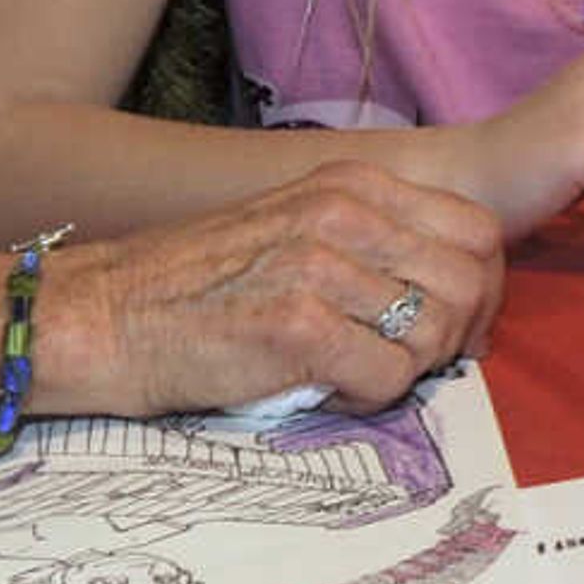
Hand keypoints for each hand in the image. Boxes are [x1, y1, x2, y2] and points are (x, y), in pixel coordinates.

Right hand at [25, 159, 508, 418]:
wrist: (102, 317)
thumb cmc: (200, 288)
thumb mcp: (299, 230)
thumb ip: (376, 244)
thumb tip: (462, 293)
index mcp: (354, 185)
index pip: (478, 231)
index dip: (482, 290)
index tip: (453, 330)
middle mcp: (344, 212)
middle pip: (470, 282)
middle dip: (456, 337)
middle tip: (407, 363)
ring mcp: (321, 264)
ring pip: (436, 333)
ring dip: (407, 369)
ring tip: (355, 373)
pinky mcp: (296, 324)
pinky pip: (388, 377)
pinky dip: (366, 398)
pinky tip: (324, 389)